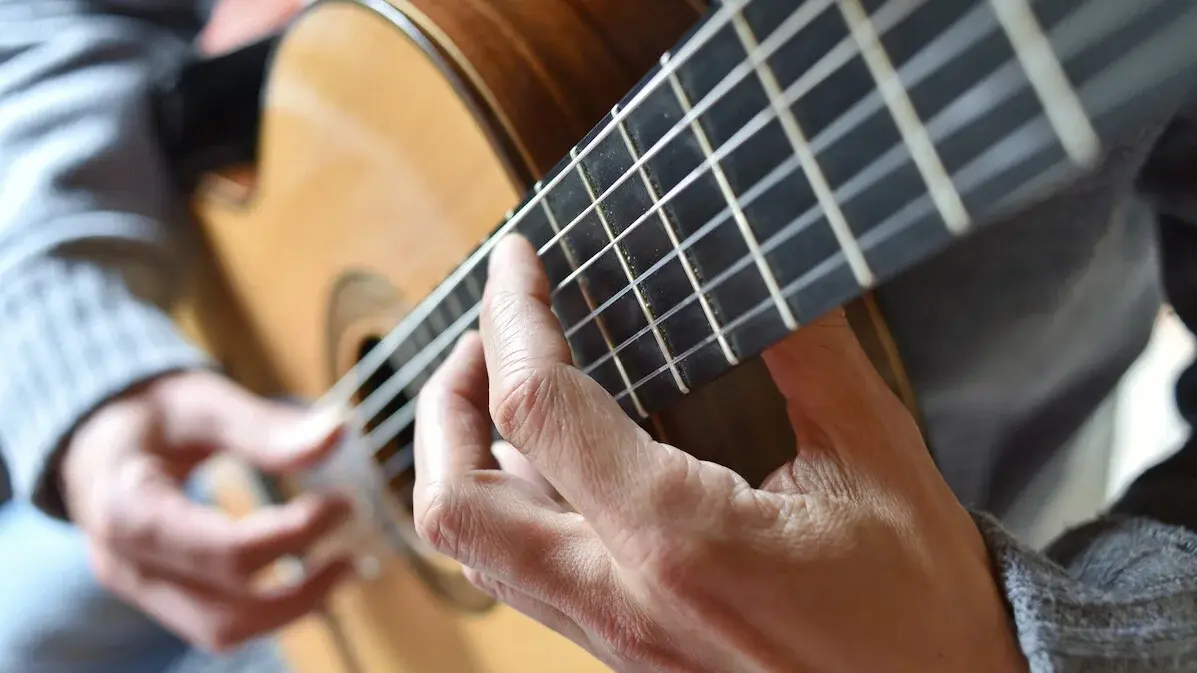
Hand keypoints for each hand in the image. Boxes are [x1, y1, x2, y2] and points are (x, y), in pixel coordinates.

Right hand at [61, 371, 352, 650]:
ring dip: (291, 610)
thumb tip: (340, 432)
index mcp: (128, 510)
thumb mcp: (202, 402)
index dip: (295, 535)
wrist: (96, 438)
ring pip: (221, 631)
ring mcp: (138, 589)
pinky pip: (217, 622)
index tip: (347, 503)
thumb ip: (264, 426)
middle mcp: (125, 565)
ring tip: (344, 568)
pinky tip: (312, 577)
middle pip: (225, 612)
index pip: (226, 552)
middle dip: (302, 591)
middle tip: (357, 553)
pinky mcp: (158, 597)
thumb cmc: (151, 413)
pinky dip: (270, 609)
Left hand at [413, 235, 1026, 671]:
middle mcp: (622, 598)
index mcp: (678, 540)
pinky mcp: (624, 653)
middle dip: (444, 403)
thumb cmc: (921, 606)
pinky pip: (525, 577)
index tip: (517, 261)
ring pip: (478, 552)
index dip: (512, 317)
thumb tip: (763, 259)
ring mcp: (615, 636)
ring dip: (466, 458)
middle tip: (487, 338)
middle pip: (454, 503)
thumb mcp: (877, 458)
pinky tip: (558, 464)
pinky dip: (510, 506)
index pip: (537, 407)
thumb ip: (810, 351)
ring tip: (509, 388)